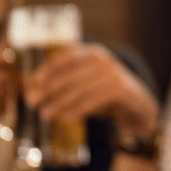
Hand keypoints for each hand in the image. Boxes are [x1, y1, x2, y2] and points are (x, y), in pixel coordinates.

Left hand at [23, 43, 159, 139]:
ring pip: (79, 89)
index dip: (47, 69)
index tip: (32, 82)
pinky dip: (77, 110)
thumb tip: (32, 90)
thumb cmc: (105, 92)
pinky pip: (92, 101)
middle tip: (33, 102)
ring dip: (59, 103)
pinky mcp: (120, 90)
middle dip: (48, 88)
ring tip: (45, 114)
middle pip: (69, 73)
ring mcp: (113, 74)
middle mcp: (103, 60)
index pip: (65, 56)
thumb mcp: (86, 81)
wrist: (138, 103)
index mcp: (93, 52)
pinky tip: (66, 118)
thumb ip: (64, 82)